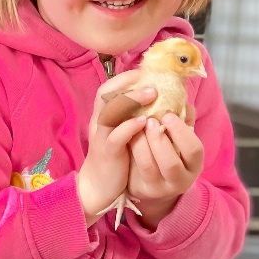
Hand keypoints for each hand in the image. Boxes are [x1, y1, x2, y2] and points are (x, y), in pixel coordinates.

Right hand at [76, 70, 152, 225]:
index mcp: (103, 116)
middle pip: (106, 94)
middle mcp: (99, 122)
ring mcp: (102, 136)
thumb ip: (134, 116)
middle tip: (153, 81)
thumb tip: (160, 100)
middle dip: (129, 83)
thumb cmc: (116, 158)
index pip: (109, 88)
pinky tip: (145, 122)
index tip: (147, 72)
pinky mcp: (107, 153)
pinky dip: (130, 127)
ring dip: (131, 100)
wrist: (99, 186)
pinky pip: (116, 136)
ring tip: (153, 94)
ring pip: (110, 111)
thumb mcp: (124, 133)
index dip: (125, 77)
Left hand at [126, 107, 201, 229]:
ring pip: (148, 166)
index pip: (194, 150)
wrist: (152, 182)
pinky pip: (133, 170)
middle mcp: (179, 181)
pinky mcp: (139, 190)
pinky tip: (127, 135)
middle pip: (171, 163)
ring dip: (141, 143)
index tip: (168, 115)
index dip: (182, 132)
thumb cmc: (168, 152)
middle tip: (149, 119)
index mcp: (193, 166)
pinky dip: (130, 150)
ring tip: (137, 126)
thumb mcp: (179, 139)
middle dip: (159, 139)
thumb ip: (182, 120)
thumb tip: (179, 95)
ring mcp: (157, 189)